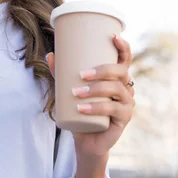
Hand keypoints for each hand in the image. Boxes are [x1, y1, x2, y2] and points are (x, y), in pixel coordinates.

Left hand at [46, 34, 134, 157]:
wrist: (86, 140)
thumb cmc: (81, 111)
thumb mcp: (70, 90)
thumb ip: (61, 74)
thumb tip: (50, 55)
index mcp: (116, 77)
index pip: (125, 59)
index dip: (123, 47)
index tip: (113, 37)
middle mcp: (125, 87)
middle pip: (121, 72)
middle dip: (102, 70)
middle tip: (81, 75)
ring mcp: (127, 103)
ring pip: (117, 90)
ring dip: (96, 90)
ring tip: (76, 93)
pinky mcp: (124, 118)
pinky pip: (114, 110)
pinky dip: (96, 108)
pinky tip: (82, 108)